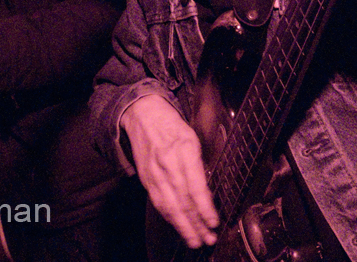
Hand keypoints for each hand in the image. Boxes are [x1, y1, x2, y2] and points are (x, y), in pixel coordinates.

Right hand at [121, 95, 218, 248]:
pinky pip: (159, 202)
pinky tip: (179, 226)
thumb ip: (199, 163)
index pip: (195, 186)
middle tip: (207, 239)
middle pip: (182, 200)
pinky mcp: (145, 179)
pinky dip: (170, 217)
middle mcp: (167, 164)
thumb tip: (208, 190)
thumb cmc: (172, 126)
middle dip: (195, 223)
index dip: (204, 208)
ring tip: (195, 240)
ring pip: (169, 206)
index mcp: (183, 150)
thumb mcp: (193, 138)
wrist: (142, 115)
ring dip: (183, 226)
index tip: (214, 222)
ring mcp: (154, 173)